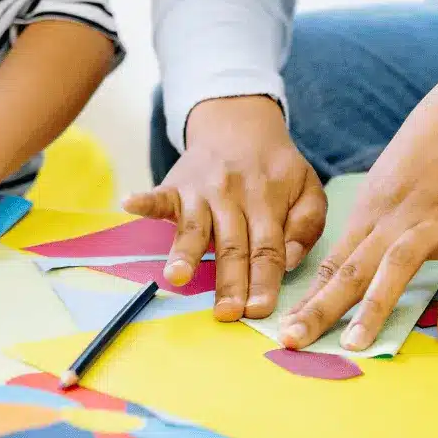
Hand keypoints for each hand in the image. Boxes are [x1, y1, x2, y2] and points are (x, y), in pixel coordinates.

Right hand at [124, 96, 325, 320]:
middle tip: (226, 313)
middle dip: (229, 282)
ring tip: (177, 276)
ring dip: (185, 252)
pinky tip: (129, 205)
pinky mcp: (176, 185)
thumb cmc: (276, 168)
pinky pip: (159, 195)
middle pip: (232, 247)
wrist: (240, 124)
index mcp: (268, 203)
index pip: (267, 249)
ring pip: (195, 228)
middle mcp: (234, 198)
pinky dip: (144, 201)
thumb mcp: (308, 189)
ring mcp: (202, 191)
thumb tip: (289, 260)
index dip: (263, 281)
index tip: (259, 310)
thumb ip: (307, 224)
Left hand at [281, 55, 437, 350]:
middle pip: (351, 269)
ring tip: (356, 344)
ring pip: (396, 267)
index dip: (307, 298)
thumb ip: (369, 230)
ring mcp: (433, 221)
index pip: (332, 263)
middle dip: (320, 308)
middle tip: (293, 340)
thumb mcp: (386, 185)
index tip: (283, 329)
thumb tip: (341, 271)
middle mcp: (394, 220)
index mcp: (370, 213)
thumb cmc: (427, 153)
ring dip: (374, 306)